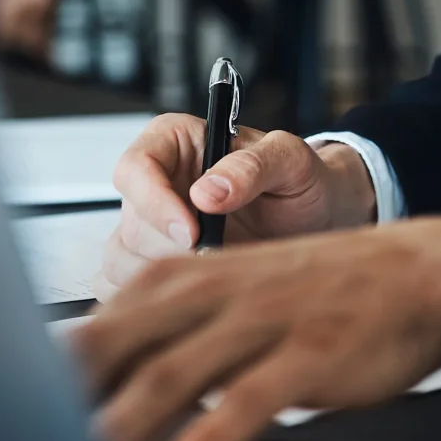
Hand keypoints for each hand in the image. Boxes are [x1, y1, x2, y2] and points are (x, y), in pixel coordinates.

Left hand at [72, 216, 440, 440]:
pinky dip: (205, 440)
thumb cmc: (317, 294)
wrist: (420, 275)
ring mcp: (264, 321)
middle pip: (121, 345)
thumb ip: (166, 331)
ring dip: (118, 426)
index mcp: (189, 273)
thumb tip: (87, 378)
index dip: (50, 371)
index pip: (100, 322)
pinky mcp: (310, 355)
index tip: (7, 413)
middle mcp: (218, 290)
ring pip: (173, 375)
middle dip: (64, 398)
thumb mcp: (233, 295)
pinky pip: (248, 401)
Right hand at [93, 114, 377, 302]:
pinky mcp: (153, 263)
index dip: (156, 203)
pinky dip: (156, 299)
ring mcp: (150, 226)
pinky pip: (127, 286)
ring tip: (218, 270)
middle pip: (131, 222)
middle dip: (172, 248)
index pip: (135, 168)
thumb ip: (253, 166)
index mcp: (174, 140)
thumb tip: (208, 191)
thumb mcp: (290, 160)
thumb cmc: (300, 180)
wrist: (317, 218)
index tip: (192, 232)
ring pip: (123, 260)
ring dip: (167, 277)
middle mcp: (155, 181)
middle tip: (218, 257)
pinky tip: (197, 292)